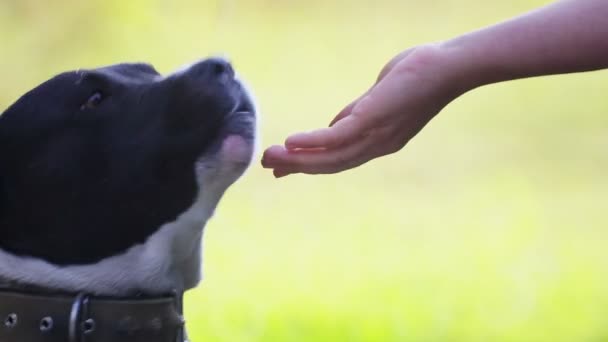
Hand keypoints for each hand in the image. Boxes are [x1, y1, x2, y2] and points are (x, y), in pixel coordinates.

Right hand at [261, 44, 464, 176]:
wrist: (448, 68)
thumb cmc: (416, 77)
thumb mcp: (378, 100)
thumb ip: (355, 114)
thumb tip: (333, 125)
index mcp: (377, 142)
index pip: (337, 160)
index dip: (309, 166)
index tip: (283, 170)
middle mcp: (376, 146)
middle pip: (330, 165)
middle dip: (297, 167)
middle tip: (267, 166)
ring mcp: (376, 135)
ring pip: (330, 157)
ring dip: (298, 159)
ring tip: (270, 157)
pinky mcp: (374, 119)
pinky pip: (337, 137)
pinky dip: (312, 142)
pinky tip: (291, 141)